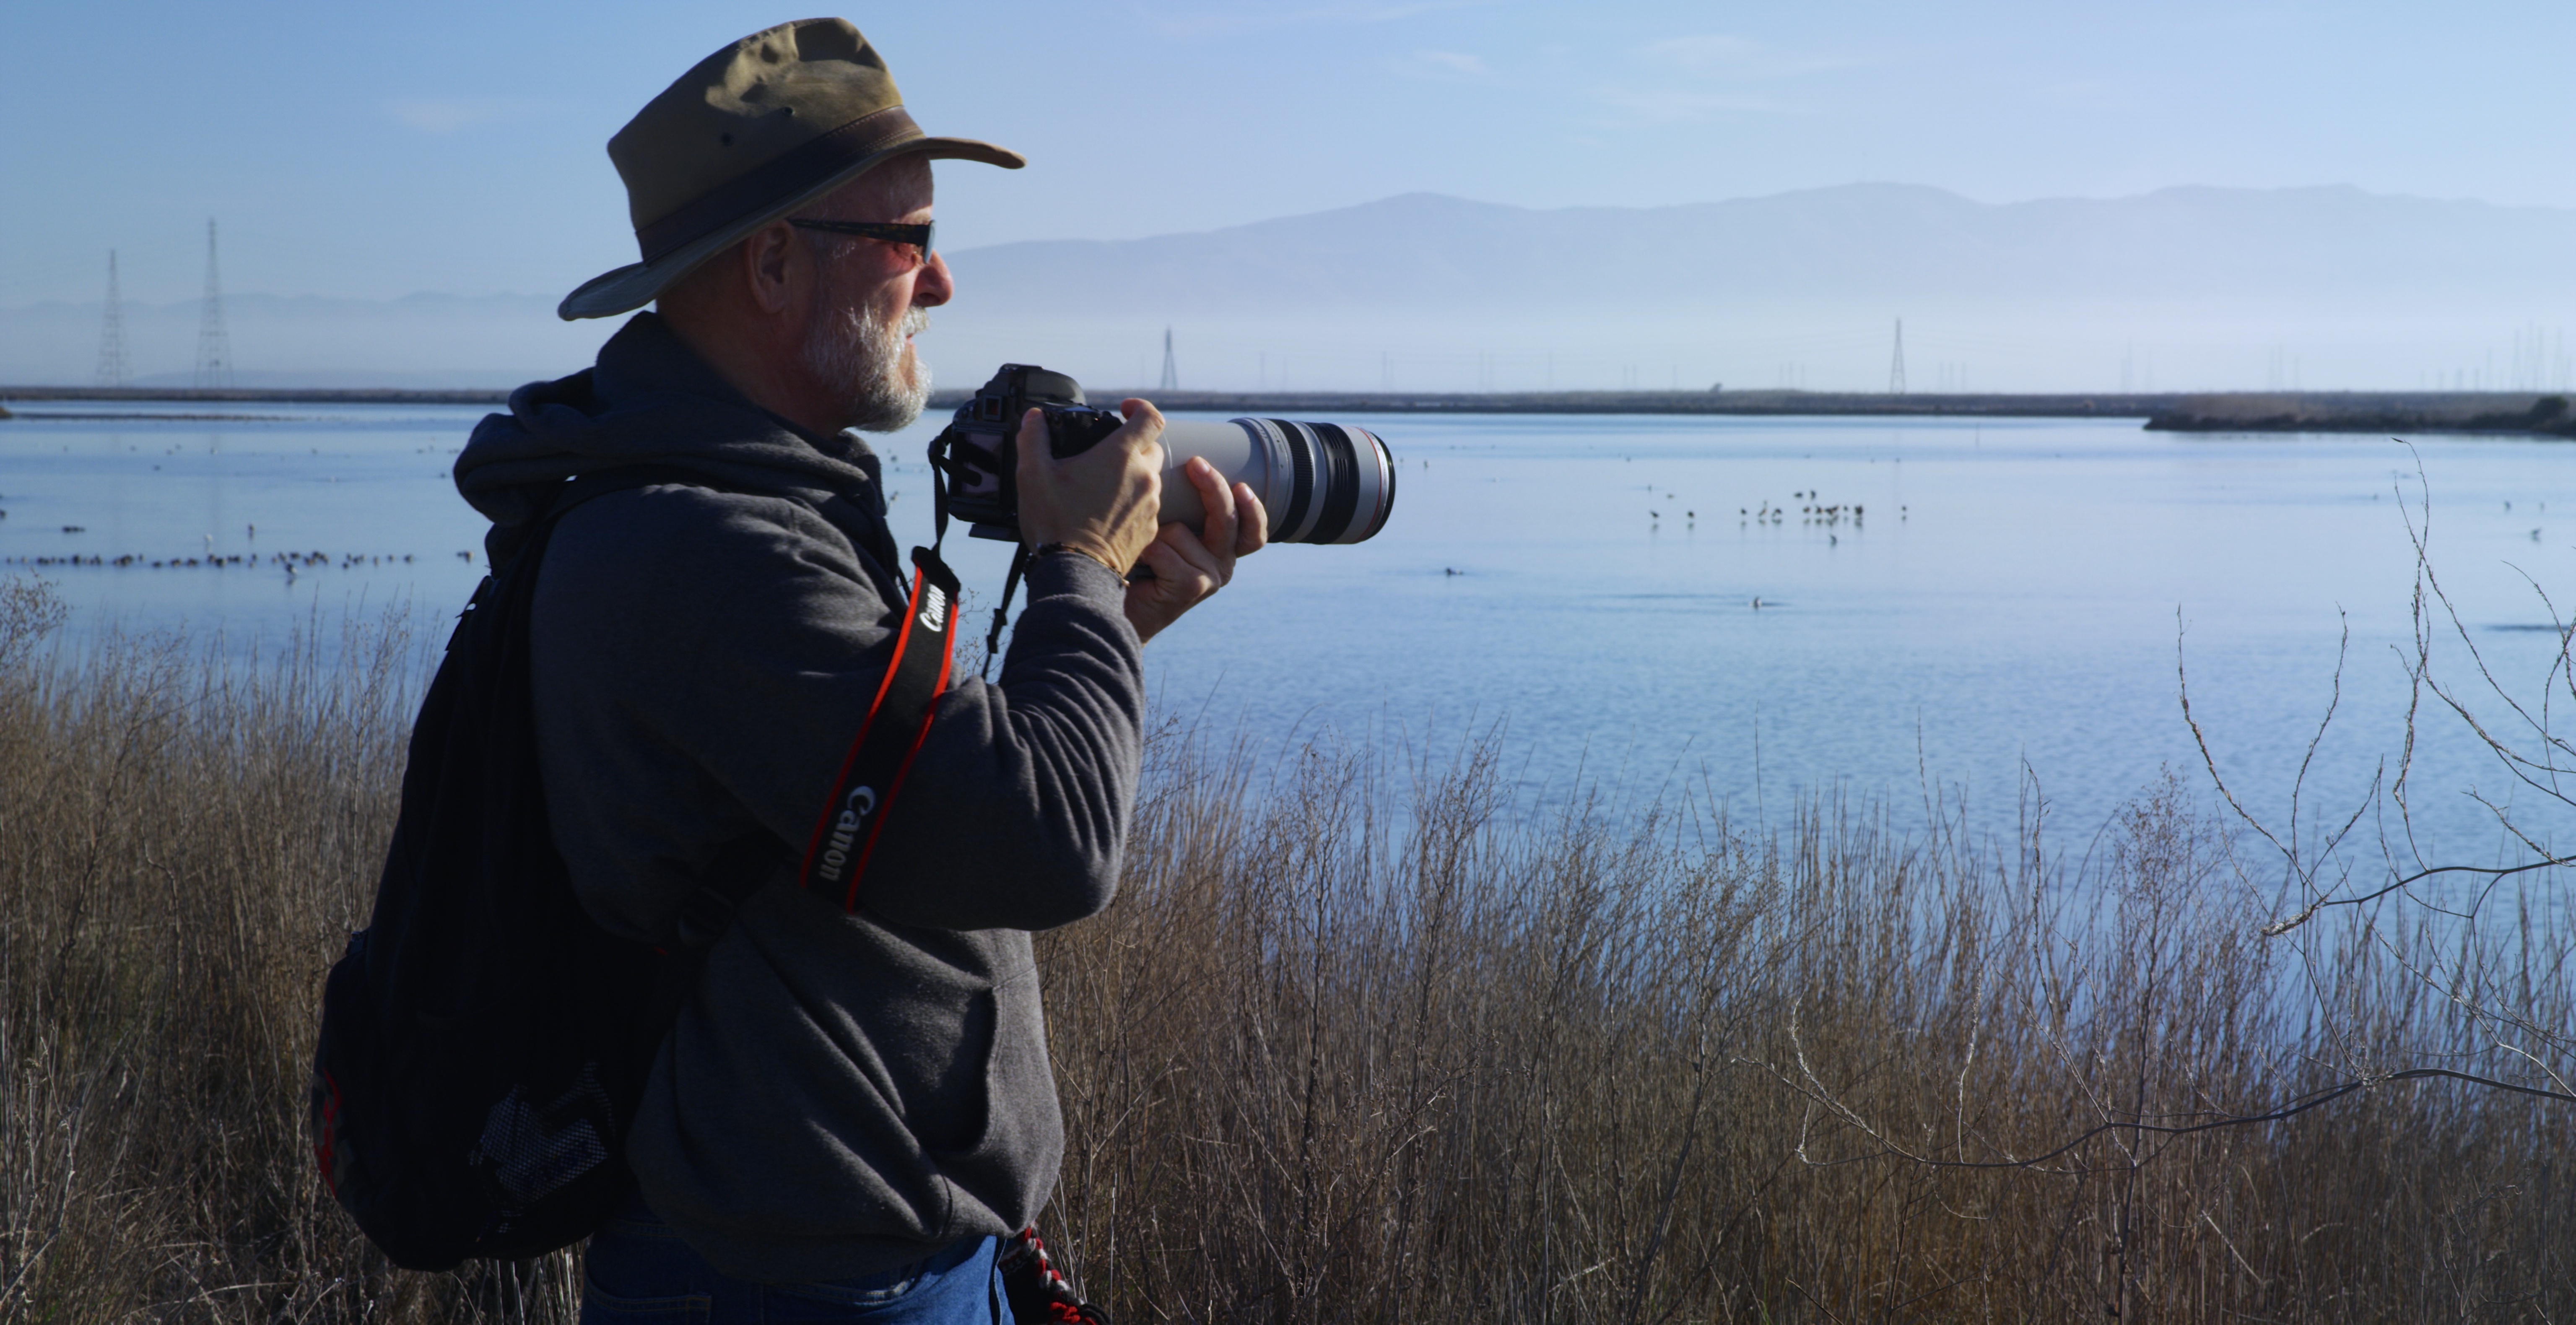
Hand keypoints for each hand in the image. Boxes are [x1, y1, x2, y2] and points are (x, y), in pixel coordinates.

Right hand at [1015, 400, 1162, 573]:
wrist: (1075, 572)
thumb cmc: (1056, 523)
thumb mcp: (1033, 474)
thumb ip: (1034, 439)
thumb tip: (1033, 418)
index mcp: (1121, 456)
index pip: (1150, 417)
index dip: (1139, 407)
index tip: (1124, 410)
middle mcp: (1144, 478)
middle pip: (1151, 447)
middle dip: (1132, 445)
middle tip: (1104, 456)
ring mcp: (1150, 505)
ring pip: (1150, 478)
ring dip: (1131, 477)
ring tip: (1101, 488)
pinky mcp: (1150, 529)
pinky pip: (1147, 506)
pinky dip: (1132, 503)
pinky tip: (1106, 512)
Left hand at [1124, 454, 1266, 643]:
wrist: (1120, 613)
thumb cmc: (1141, 569)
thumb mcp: (1168, 538)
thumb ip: (1183, 515)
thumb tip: (1184, 469)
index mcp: (1221, 553)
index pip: (1252, 531)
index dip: (1252, 508)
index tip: (1241, 485)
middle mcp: (1222, 566)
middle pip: (1228, 520)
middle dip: (1213, 487)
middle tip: (1196, 464)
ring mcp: (1209, 578)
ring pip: (1182, 532)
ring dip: (1154, 534)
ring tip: (1141, 552)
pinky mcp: (1191, 587)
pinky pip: (1164, 550)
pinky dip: (1145, 551)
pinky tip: (1137, 563)